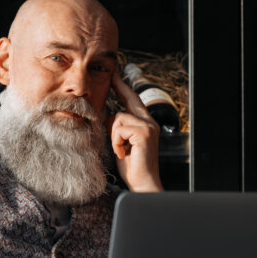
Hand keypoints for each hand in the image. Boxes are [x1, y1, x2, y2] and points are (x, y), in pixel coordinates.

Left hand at [106, 71, 162, 192]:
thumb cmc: (133, 167)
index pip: (133, 101)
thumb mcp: (122, 143)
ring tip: (121, 150)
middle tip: (112, 73)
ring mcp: (148, 126)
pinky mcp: (144, 132)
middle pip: (129, 98)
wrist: (143, 183)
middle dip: (119, 85)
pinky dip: (116, 142)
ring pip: (118, 118)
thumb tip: (107, 116)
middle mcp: (149, 122)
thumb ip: (118, 129)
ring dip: (113, 136)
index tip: (116, 75)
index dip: (124, 87)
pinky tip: (123, 153)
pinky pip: (119, 128)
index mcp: (145, 124)